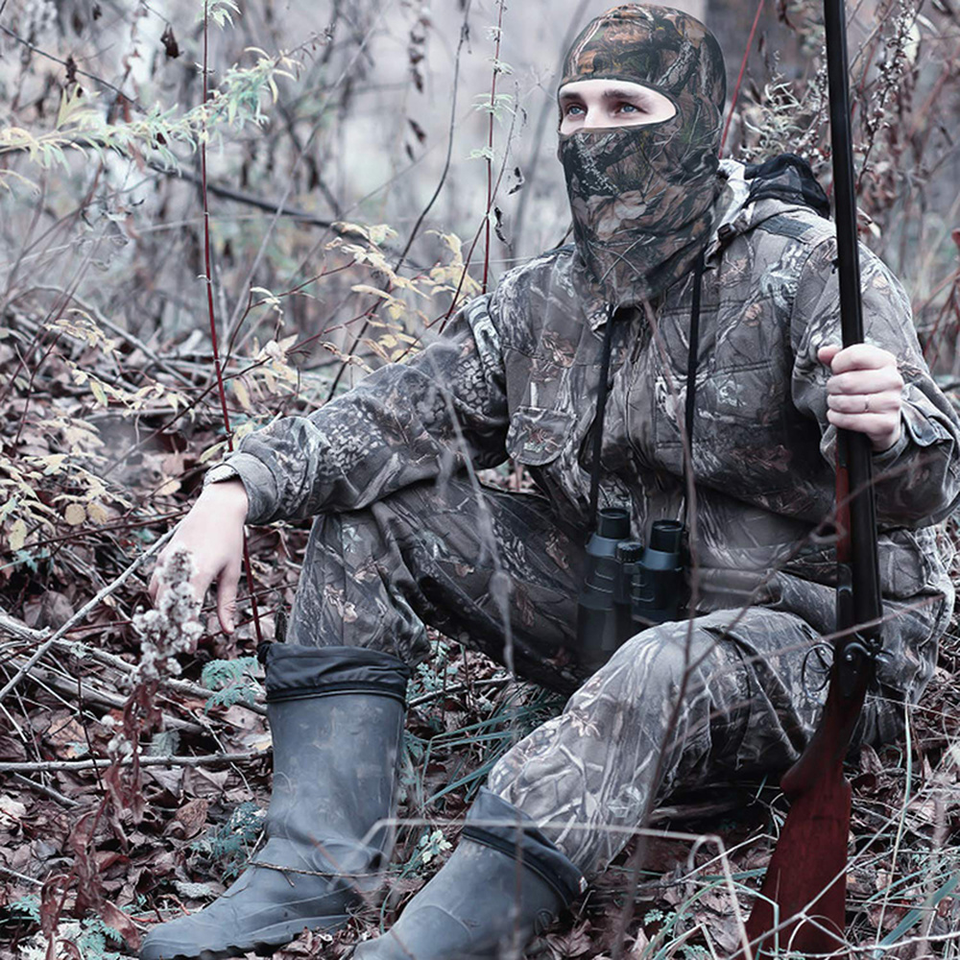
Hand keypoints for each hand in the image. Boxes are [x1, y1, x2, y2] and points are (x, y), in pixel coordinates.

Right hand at [149, 479, 248, 637]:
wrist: (218, 508)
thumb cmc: (228, 539)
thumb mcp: (232, 572)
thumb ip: (227, 603)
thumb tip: (228, 630)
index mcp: (198, 573)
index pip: (187, 611)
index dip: (186, 631)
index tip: (189, 648)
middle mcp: (177, 567)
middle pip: (166, 608)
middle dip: (169, 628)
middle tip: (176, 644)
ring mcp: (166, 561)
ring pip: (155, 597)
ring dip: (161, 614)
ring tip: (170, 630)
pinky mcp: (162, 557)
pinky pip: (154, 584)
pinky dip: (158, 598)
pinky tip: (167, 607)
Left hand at [818, 343, 903, 451]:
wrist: (881, 417)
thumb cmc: (864, 388)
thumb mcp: (852, 368)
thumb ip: (837, 357)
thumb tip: (823, 352)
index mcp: (886, 360)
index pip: (855, 355)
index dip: (838, 364)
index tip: (837, 370)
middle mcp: (893, 380)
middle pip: (846, 382)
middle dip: (832, 388)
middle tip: (835, 390)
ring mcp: (892, 402)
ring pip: (846, 403)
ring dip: (834, 404)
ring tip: (837, 402)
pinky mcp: (886, 423)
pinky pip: (850, 420)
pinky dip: (837, 419)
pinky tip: (839, 415)